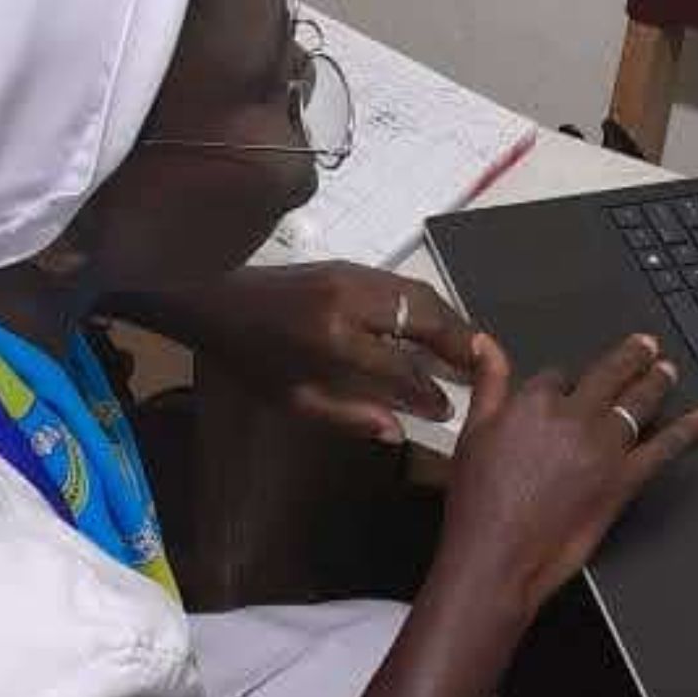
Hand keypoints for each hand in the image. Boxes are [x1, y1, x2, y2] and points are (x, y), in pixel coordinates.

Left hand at [195, 262, 475, 443]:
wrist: (216, 297)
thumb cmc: (250, 356)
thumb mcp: (292, 400)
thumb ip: (348, 416)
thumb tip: (399, 431)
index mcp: (333, 340)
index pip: (401, 367)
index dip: (429, 391)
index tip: (448, 408)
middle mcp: (351, 301)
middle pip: (425, 318)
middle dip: (458, 343)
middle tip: (482, 367)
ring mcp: (354, 276)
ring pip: (420, 293)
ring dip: (450, 320)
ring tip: (468, 347)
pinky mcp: (352, 265)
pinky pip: (404, 284)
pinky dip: (428, 304)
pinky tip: (436, 325)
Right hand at [437, 333, 697, 618]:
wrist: (497, 556)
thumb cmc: (479, 502)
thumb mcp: (472, 431)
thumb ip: (487, 382)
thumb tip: (485, 344)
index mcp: (535, 401)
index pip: (560, 376)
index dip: (568, 380)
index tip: (571, 384)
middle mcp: (574, 417)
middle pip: (610, 376)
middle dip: (631, 357)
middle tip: (647, 345)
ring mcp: (603, 447)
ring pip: (639, 403)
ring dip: (658, 383)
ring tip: (668, 370)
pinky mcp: (624, 480)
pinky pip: (664, 448)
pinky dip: (688, 432)